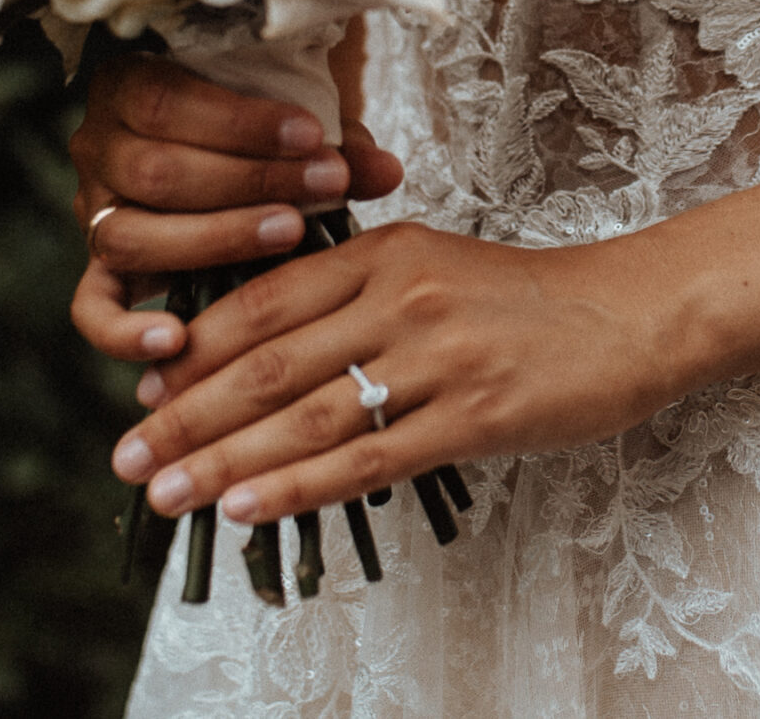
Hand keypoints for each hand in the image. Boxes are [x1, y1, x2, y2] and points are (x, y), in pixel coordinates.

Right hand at [67, 52, 402, 364]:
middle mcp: (98, 149)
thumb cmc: (259, 127)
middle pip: (155, 172)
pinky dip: (125, 331)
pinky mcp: (100, 272)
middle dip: (250, 180)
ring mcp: (93, 215)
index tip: (314, 137)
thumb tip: (387, 172)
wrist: (223, 147)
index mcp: (127, 87)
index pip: (166, 103)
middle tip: (325, 185)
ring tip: (288, 235)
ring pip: (129, 237)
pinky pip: (92, 308)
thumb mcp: (291, 120)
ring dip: (216, 239)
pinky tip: (176, 339)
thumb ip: (333, 140)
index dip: (241, 124)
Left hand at [105, 221, 679, 525]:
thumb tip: (257, 354)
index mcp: (383, 251)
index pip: (263, 302)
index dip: (195, 353)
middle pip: (268, 363)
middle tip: (128, 457)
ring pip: (307, 416)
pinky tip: (248, 508)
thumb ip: (351, 296)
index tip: (145, 397)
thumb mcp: (430, 270)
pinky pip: (368, 458)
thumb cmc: (523, 302)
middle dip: (187, 416)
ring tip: (167, 494)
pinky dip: (299, 487)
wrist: (630, 315)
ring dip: (225, 462)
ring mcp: (439, 356)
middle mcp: (403, 296)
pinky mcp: (475, 415)